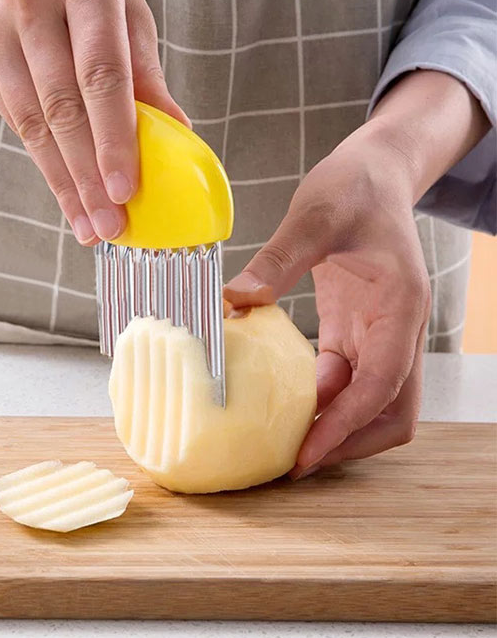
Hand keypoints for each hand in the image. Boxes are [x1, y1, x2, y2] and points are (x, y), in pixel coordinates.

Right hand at [0, 0, 187, 243]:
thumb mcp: (124, 6)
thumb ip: (144, 68)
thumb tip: (175, 132)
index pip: (102, 73)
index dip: (114, 137)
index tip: (126, 189)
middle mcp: (33, 3)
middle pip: (62, 106)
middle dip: (87, 175)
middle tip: (110, 224)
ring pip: (32, 124)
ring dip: (64, 183)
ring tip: (90, 224)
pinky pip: (15, 123)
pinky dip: (44, 165)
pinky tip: (67, 195)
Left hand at [224, 69, 488, 475]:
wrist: (372, 174)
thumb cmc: (354, 188)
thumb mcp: (315, 216)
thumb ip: (279, 259)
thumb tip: (236, 301)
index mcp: (400, 307)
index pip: (383, 385)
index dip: (346, 426)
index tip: (306, 455)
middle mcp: (396, 330)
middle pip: (388, 411)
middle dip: (348, 443)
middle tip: (293, 463)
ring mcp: (376, 334)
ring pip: (365, 402)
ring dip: (331, 427)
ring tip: (282, 444)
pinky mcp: (352, 331)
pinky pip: (340, 380)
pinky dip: (316, 400)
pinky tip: (277, 403)